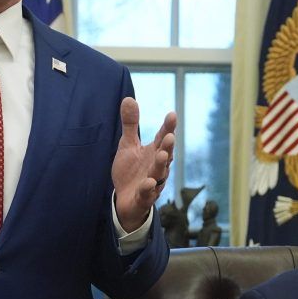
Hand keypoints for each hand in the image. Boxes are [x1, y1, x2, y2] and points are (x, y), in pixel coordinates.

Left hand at [111, 98, 175, 232]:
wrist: (125, 201)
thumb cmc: (130, 171)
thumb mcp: (128, 145)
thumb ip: (130, 124)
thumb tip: (128, 98)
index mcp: (153, 152)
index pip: (162, 137)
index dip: (168, 127)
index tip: (172, 115)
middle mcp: (156, 166)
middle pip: (165, 155)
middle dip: (167, 146)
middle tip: (169, 136)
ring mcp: (152, 183)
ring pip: (159, 174)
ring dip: (161, 165)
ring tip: (162, 155)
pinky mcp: (144, 198)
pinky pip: (147, 193)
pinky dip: (148, 188)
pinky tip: (148, 183)